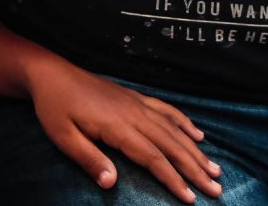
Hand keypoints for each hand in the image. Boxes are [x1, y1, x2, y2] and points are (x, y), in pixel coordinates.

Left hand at [28, 62, 222, 203]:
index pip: (153, 157)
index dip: (173, 179)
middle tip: (216, 189)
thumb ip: (89, 159)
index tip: (191, 198)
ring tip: (215, 168)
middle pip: (171, 145)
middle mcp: (133, 113)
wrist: (50, 73)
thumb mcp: (63, 136)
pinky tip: (197, 134)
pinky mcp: (134, 97)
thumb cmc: (54, 107)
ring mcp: (136, 103)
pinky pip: (166, 109)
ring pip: (173, 129)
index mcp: (117, 126)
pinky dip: (184, 122)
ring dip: (195, 150)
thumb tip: (112, 184)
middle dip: (195, 168)